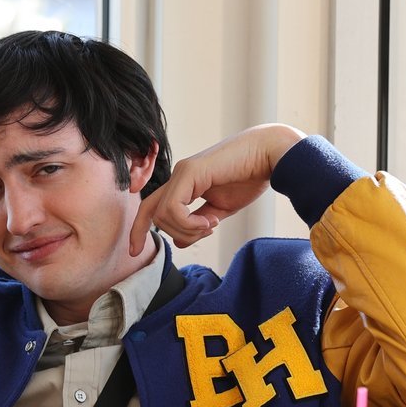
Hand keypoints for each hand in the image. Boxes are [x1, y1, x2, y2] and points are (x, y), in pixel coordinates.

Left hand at [130, 123, 306, 255]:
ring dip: (187, 229)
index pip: (151, 208)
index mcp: (185, 184)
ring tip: (212, 223)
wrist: (271, 154)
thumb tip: (178, 241)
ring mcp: (182, 172)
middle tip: (206, 231)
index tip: (134, 252)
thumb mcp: (221, 208)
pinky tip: (210, 221)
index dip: (139, 230)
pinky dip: (189, 223)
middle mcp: (179, 176)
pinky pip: (173, 208)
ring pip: (162, 215)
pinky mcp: (190, 172)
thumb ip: (199, 223)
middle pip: (152, 213)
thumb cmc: (251, 177)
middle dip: (173, 233)